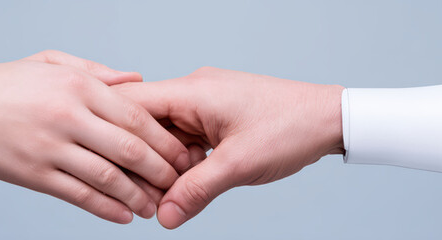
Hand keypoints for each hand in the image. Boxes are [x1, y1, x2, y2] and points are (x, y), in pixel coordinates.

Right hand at [0, 50, 189, 223]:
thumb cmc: (4, 83)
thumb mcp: (52, 63)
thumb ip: (97, 72)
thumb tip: (137, 80)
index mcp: (78, 86)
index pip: (136, 116)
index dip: (164, 139)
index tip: (181, 153)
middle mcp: (68, 116)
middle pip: (129, 149)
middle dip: (160, 170)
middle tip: (177, 183)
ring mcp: (51, 147)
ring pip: (108, 177)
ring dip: (137, 196)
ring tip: (153, 206)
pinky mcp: (34, 174)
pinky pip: (79, 195)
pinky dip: (106, 209)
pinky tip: (123, 215)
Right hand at [113, 67, 344, 227]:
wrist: (330, 119)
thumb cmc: (290, 127)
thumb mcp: (239, 165)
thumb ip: (196, 190)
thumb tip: (164, 215)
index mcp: (193, 91)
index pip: (132, 105)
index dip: (117, 138)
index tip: (111, 169)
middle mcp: (194, 92)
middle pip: (145, 124)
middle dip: (141, 160)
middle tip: (142, 196)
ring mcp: (205, 104)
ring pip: (164, 135)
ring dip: (163, 164)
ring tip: (165, 195)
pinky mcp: (216, 117)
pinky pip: (184, 139)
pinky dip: (181, 162)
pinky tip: (184, 184)